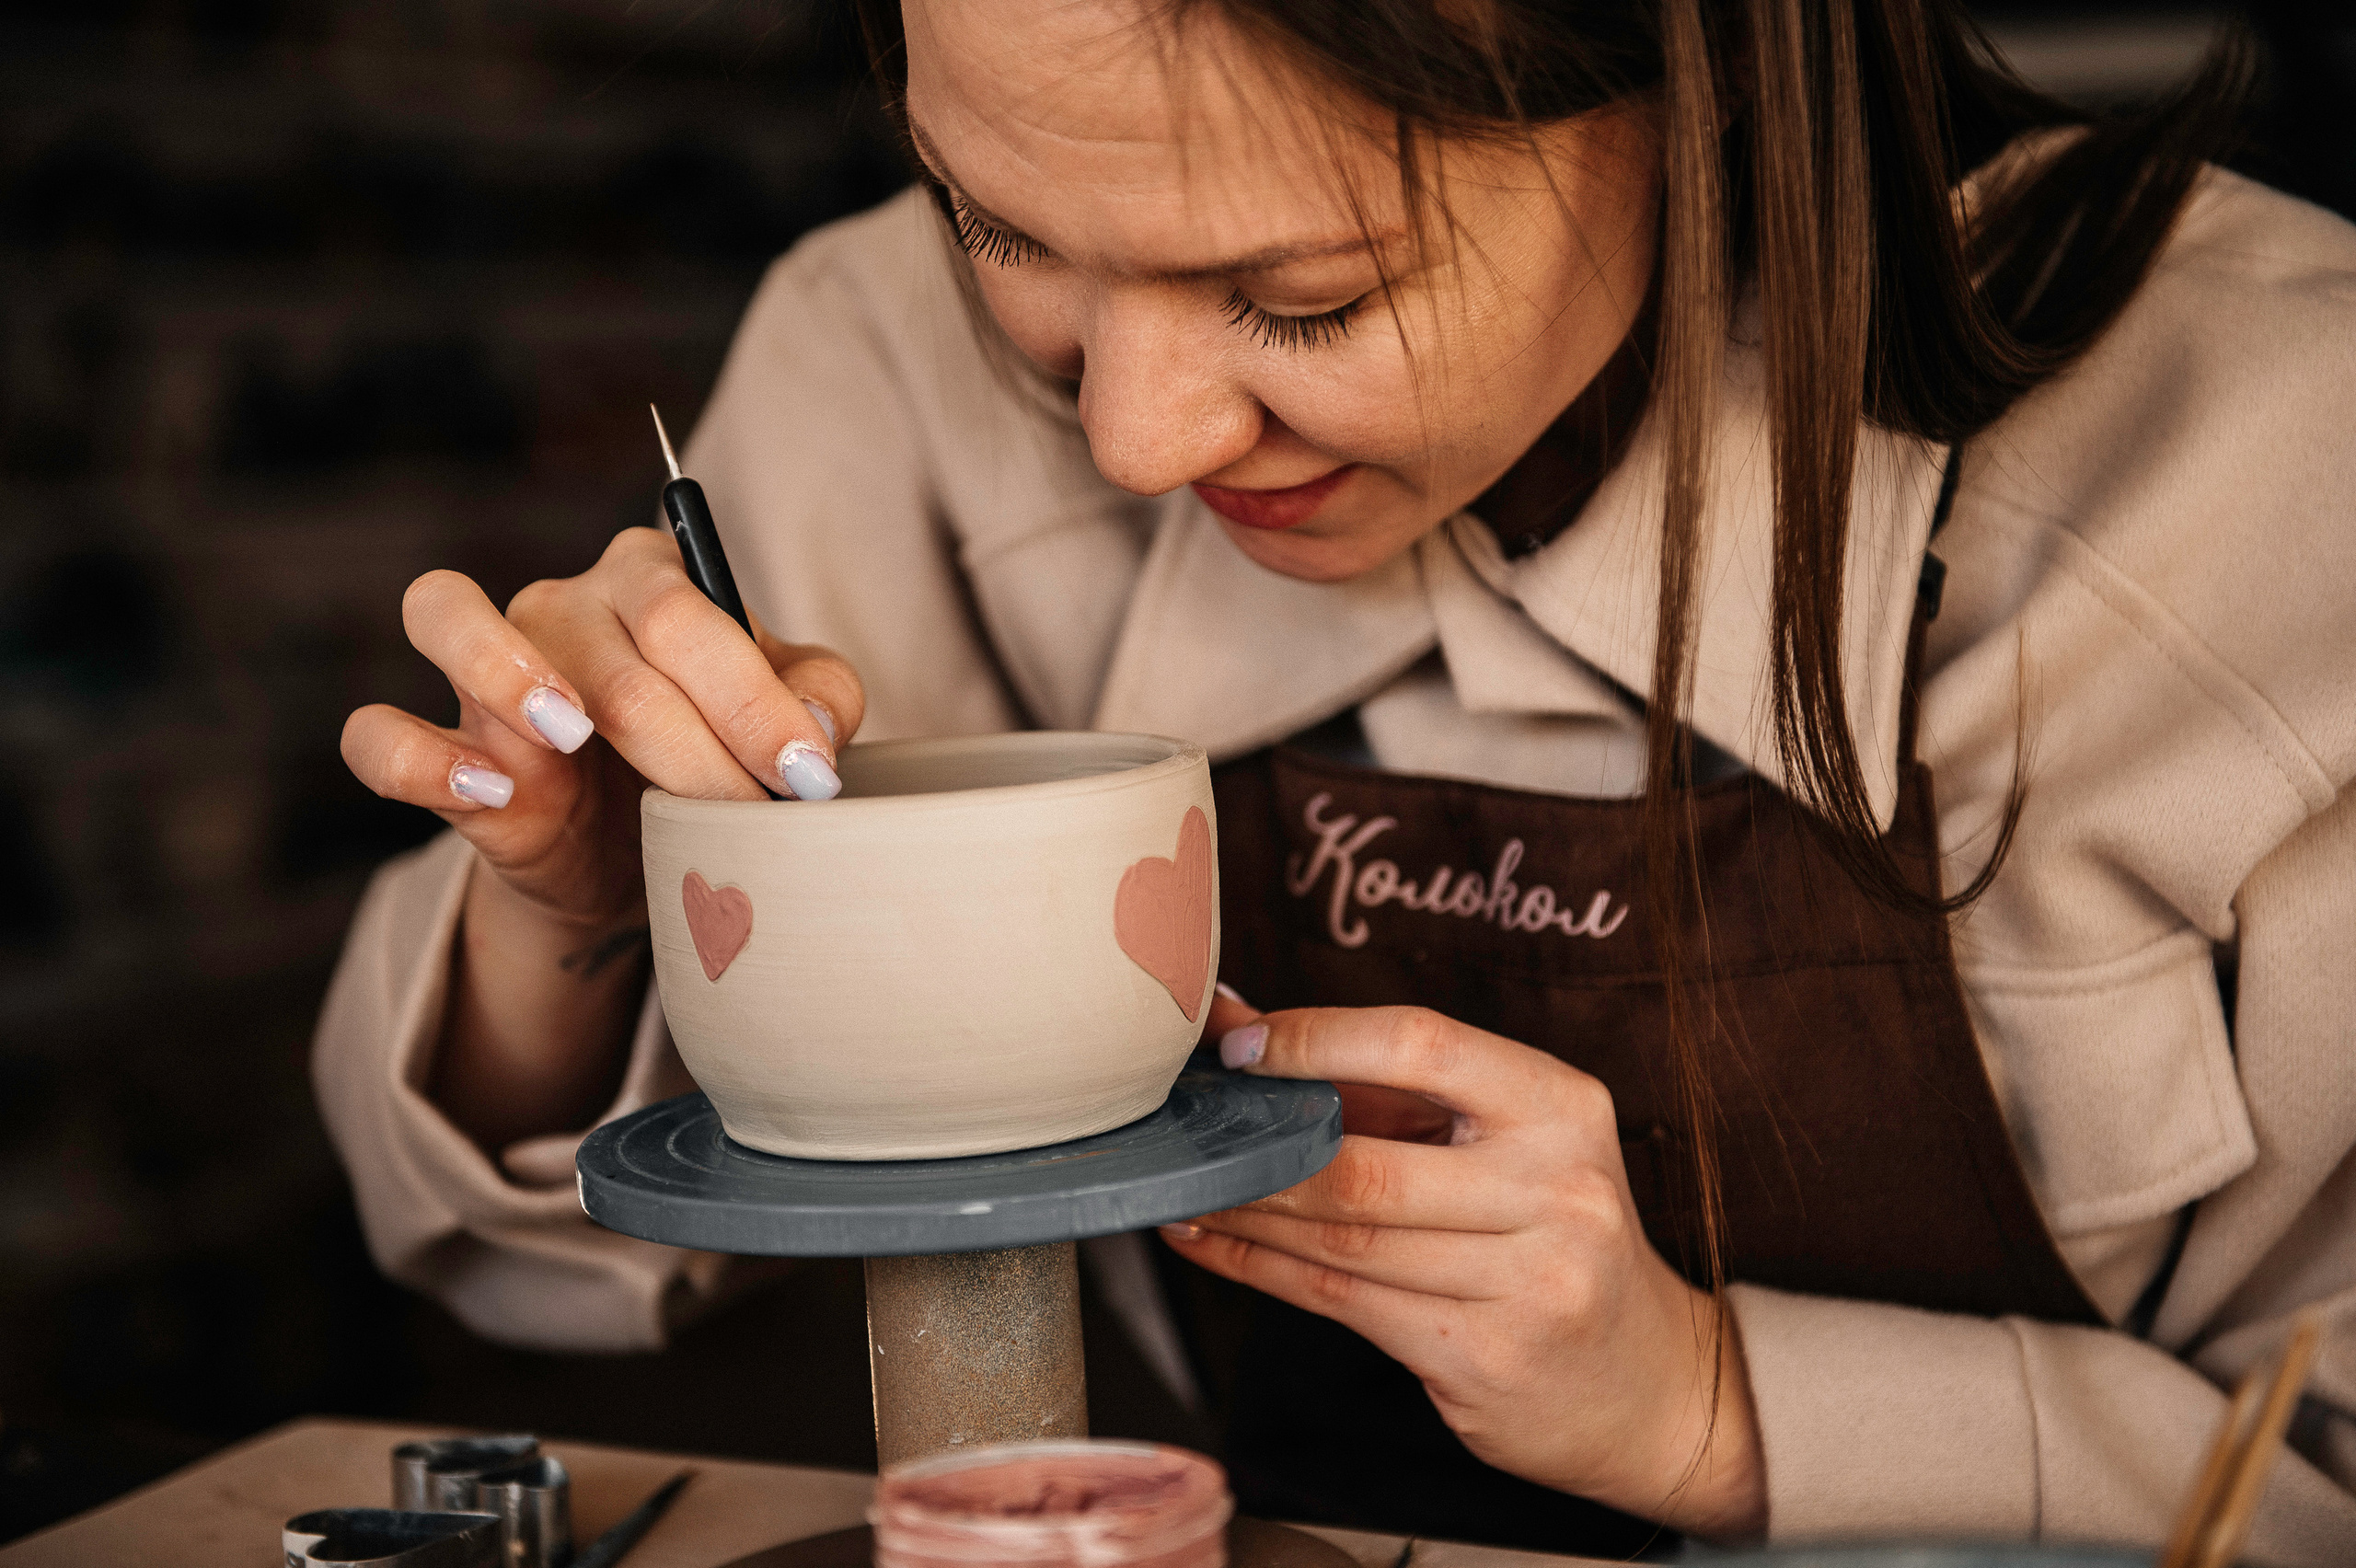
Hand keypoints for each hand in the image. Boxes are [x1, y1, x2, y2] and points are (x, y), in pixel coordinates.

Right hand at [338, 527, 864, 1147]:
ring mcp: (483, 666)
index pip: (695, 615)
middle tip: (748, 815)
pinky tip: (491, 787)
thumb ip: (818, 702)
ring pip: (448, 615)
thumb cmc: (718, 759)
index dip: (756, 704)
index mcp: (654, 576)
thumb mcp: (788, 729)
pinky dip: (422, 754)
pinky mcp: (440, 746)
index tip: (809, 779)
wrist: (647, 857)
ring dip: (510, 669)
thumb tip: (816, 729)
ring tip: (576, 732)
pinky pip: (381, 733)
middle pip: (614, 644)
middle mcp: (561, 600)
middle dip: (697, 745)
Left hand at [1167, 995, 1767, 1540]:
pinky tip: (1214, 1244)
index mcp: (1563, 1105)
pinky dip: (1261, 1269)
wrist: (1645, 1383)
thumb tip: (1237, 1018)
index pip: (1422, 1046)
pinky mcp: (1484, 1359)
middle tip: (1187, 1129)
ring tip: (1182, 1187)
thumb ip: (1376, 1078)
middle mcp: (1559, 1190)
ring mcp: (1529, 1284)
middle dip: (1259, 1150)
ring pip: (1344, 1243)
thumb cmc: (1549, 1229)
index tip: (1241, 1047)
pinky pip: (1343, 1304)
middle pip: (1365, 1167)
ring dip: (1244, 1213)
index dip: (1318, 1042)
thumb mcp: (1500, 1136)